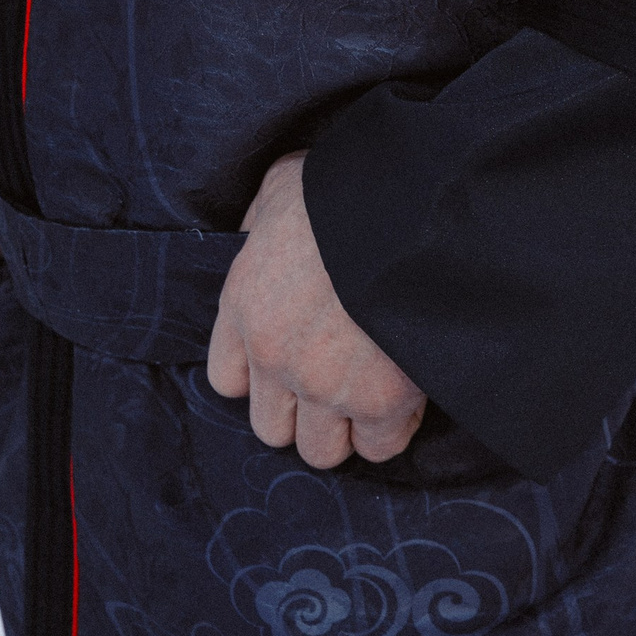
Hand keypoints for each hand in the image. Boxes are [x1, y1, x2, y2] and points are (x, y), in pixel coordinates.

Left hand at [206, 151, 426, 466]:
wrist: (408, 202)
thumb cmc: (344, 187)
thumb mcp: (278, 187)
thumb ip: (260, 224)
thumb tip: (262, 237)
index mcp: (244, 305)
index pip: (226, 380)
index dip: (259, 373)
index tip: (287, 357)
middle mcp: (275, 358)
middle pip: (272, 428)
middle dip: (300, 410)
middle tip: (333, 378)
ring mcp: (326, 385)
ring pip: (322, 449)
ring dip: (344, 426)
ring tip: (369, 391)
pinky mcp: (383, 400)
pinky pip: (380, 445)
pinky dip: (391, 427)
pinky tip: (404, 393)